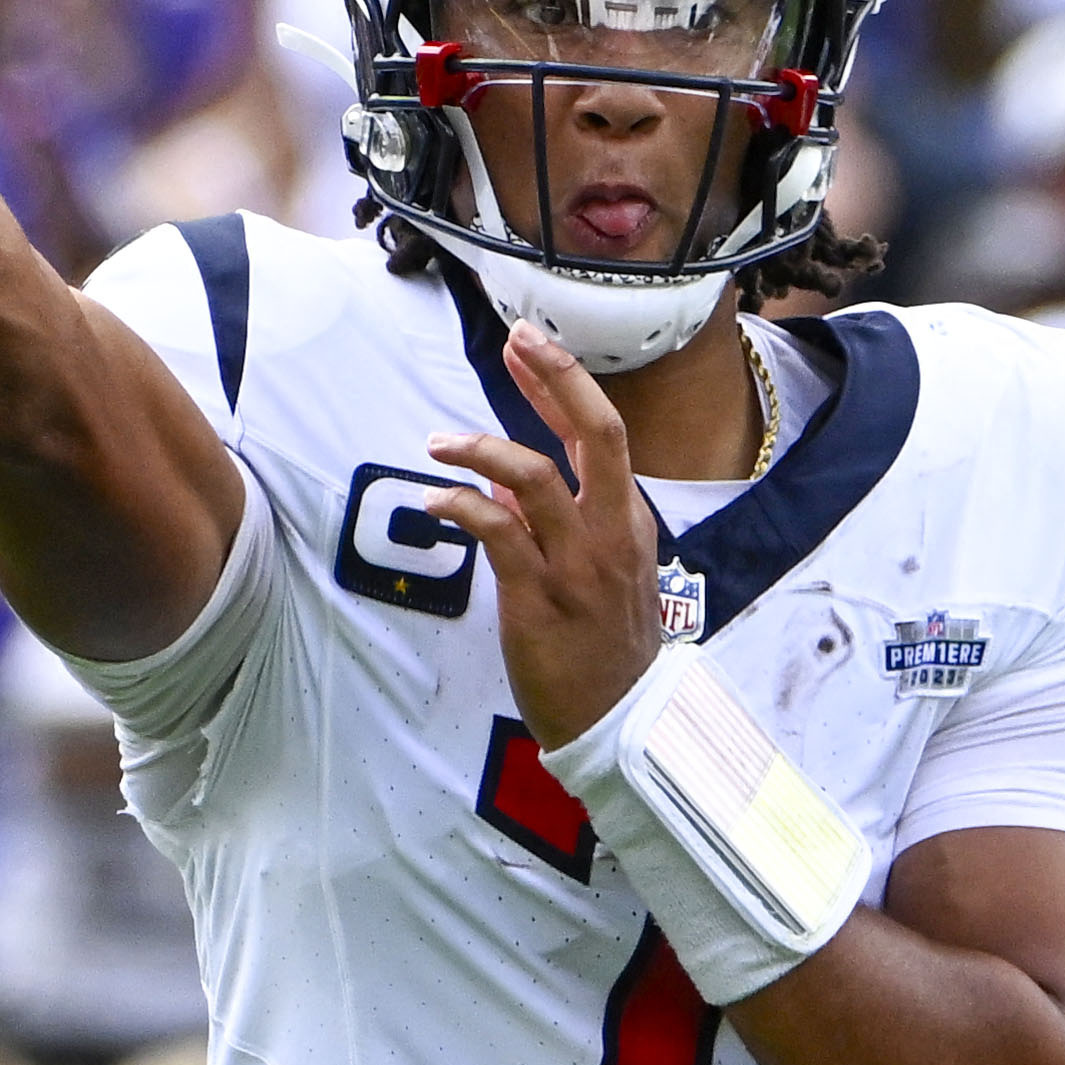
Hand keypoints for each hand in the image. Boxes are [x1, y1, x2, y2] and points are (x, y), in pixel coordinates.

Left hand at [424, 322, 667, 745]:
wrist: (619, 722)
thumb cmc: (605, 651)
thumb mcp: (600, 576)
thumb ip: (556, 521)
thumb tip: (502, 476)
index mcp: (630, 522)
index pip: (604, 434)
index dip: (566, 383)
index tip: (530, 346)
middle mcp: (612, 534)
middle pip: (596, 433)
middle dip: (555, 378)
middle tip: (514, 342)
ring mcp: (578, 565)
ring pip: (536, 477)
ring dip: (480, 447)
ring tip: (438, 441)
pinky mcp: (538, 598)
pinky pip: (498, 531)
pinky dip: (462, 505)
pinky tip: (434, 501)